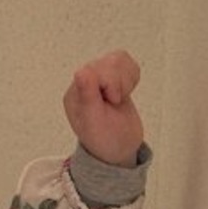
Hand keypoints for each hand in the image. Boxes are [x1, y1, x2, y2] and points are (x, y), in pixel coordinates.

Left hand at [62, 50, 144, 167]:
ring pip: (118, 59)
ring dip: (126, 80)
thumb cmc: (105, 140)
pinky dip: (132, 76)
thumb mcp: (95, 122)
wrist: (120, 149)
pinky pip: (126, 61)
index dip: (110, 83)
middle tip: (115, 103)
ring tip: (120, 98)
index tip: (112, 101)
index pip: (95, 69)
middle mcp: (85, 83)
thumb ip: (88, 96)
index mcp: (75, 92)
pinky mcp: (113, 77)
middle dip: (119, 84)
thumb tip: (81, 71)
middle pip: (109, 62)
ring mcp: (99, 78)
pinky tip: (126, 91)